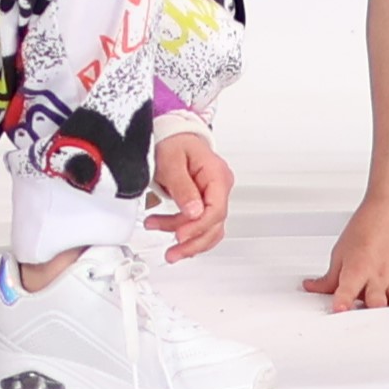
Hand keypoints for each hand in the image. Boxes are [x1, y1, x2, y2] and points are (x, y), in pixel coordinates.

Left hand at [145, 125, 233, 260]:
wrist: (171, 136)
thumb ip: (183, 187)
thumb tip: (194, 212)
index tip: (180, 235)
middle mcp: (220, 187)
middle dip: (193, 241)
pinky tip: (172, 237)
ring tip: (168, 249)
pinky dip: (187, 235)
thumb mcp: (172, 161)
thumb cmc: (173, 142)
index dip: (198, 226)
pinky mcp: (205, 203)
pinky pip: (202, 225)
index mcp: (217, 174)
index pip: (216, 209)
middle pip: (214, 224)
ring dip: (189, 242)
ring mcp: (214, 196)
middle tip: (173, 252)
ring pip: (209, 229)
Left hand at [305, 190, 388, 309]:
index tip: (339, 310)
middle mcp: (376, 276)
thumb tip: (313, 288)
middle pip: (374, 302)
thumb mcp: (340, 251)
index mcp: (357, 269)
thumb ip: (329, 277)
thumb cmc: (367, 225)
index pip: (346, 290)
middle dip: (369, 313)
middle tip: (364, 323)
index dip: (341, 301)